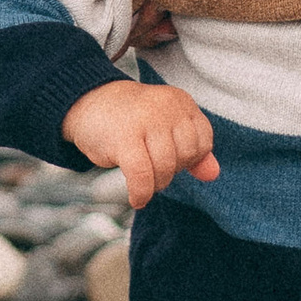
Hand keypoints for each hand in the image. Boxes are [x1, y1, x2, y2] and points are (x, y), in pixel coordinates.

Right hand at [63, 78, 218, 207]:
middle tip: (152, 168)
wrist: (87, 102)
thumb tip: (213, 174)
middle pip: (185, 156)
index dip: (189, 158)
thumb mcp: (165, 127)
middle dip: (171, 171)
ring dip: (156, 184)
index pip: (203, 141)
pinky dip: (141, 193)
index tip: (170, 158)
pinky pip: (142, 176)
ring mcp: (145, 120)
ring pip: (165, 167)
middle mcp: (166, 107)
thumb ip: (192, 149)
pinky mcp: (124, 137)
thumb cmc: (130, 119)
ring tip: (143, 182)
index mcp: (180, 101)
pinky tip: (137, 198)